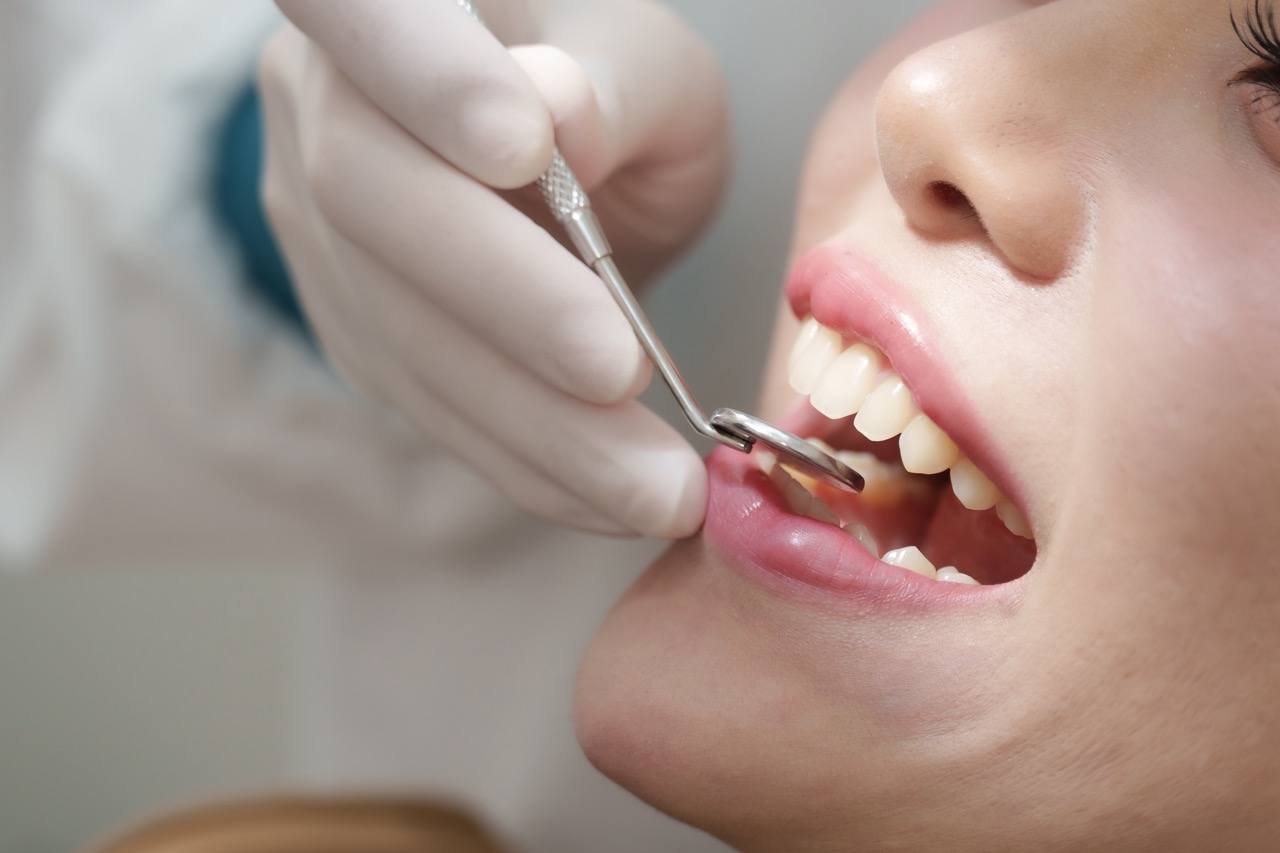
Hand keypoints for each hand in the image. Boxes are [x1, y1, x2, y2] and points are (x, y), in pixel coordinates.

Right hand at [260, 0, 728, 536]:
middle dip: (505, 303)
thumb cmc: (619, 98)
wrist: (565, 174)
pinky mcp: (353, 325)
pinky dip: (528, 463)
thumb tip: (553, 111)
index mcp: (393, 0)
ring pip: (400, 330)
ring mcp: (318, 223)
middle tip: (625, 374)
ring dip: (534, 424)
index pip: (363, 7)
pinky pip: (430, 406)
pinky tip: (611, 498)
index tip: (524, 151)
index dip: (425, 77)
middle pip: (369, 196)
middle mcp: (322, 104)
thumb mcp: (649, 66)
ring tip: (655, 487)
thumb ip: (611, 83)